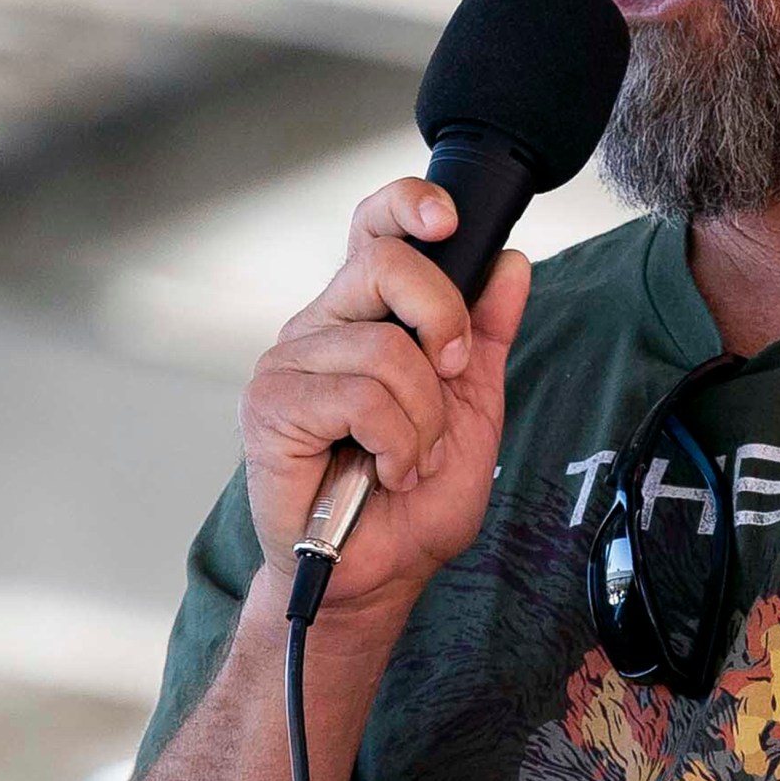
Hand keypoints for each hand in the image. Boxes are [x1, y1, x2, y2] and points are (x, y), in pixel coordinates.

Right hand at [238, 176, 529, 623]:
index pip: (374, 227)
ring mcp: (288, 363)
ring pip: (383, 347)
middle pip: (385, 263)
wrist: (378, 575)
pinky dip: (395, 442)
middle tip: (450, 381)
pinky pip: (359, 396)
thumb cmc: (414, 498)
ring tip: (409, 457)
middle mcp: (319, 326)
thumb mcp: (472, 407)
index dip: (409, 206)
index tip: (449, 222)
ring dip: (423, 417)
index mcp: (363, 315)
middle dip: (443, 321)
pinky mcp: (270, 406)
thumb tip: (509, 262)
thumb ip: (484, 335)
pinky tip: (384, 471)